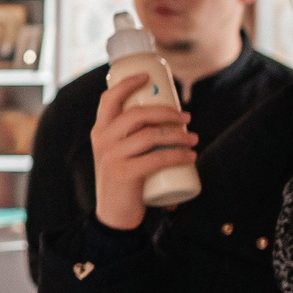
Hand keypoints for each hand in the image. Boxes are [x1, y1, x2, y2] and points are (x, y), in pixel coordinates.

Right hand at [90, 70, 196, 230]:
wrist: (113, 215)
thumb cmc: (123, 181)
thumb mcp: (118, 154)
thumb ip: (130, 137)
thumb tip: (164, 117)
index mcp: (99, 131)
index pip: (109, 99)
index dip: (128, 84)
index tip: (148, 77)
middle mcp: (103, 140)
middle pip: (137, 114)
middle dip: (167, 112)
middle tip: (187, 117)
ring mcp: (113, 156)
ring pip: (151, 135)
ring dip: (179, 135)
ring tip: (194, 138)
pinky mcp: (125, 173)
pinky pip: (158, 158)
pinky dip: (179, 155)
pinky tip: (191, 155)